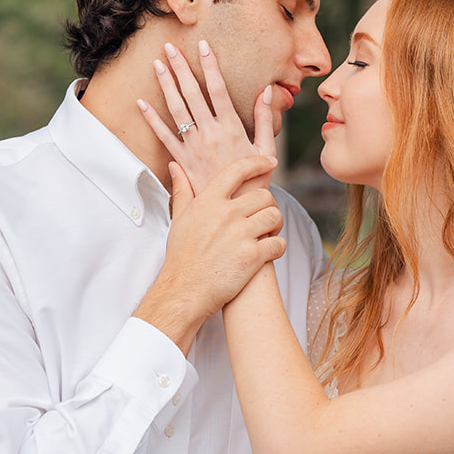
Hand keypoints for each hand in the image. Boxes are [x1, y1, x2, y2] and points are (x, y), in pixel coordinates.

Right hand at [133, 155, 284, 352]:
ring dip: (276, 225)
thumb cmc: (181, 256)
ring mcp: (241, 235)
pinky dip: (278, 247)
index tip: (268, 163)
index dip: (257, 163)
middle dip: (268, 205)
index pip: (238, 170)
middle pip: (264, 195)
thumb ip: (182, 190)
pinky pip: (279, 243)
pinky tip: (269, 252)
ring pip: (275, 216)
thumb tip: (175, 166)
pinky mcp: (253, 257)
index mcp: (209, 202)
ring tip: (268, 233)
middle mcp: (226, 214)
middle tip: (263, 216)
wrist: (184, 291)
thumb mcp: (179, 219)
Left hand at [137, 40, 276, 193]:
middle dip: (180, 67)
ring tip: (157, 64)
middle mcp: (210, 133)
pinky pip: (164, 136)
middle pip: (192, 93)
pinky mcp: (182, 160)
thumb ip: (264, 119)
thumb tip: (267, 91)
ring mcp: (193, 147)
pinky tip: (142, 103)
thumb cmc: (255, 180)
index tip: (203, 46)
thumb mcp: (266, 149)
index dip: (210, 65)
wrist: (236, 210)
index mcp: (232, 128)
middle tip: (170, 46)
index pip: (218, 89)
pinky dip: (152, 119)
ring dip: (165, 85)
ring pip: (176, 109)